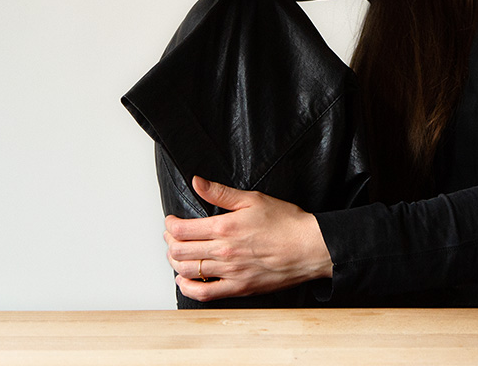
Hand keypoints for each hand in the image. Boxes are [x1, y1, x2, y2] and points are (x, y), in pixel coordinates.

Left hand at [164, 176, 332, 301]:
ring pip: (187, 272)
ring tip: (177, 255)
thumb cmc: (286, 222)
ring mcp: (229, 272)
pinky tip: (186, 281)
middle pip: (180, 251)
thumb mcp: (253, 199)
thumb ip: (221, 193)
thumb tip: (198, 183)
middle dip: (170, 242)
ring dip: (175, 263)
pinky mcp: (238, 288)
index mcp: (224, 228)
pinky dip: (188, 289)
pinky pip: (204, 294)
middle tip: (172, 236)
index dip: (170, 225)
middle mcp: (223, 252)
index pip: (182, 230)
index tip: (171, 221)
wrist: (307, 247)